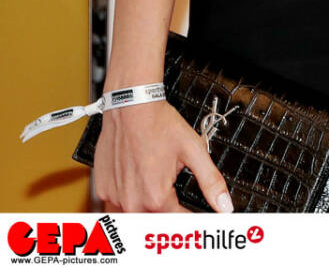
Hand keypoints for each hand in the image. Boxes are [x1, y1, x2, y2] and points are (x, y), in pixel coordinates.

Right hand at [93, 100, 231, 213]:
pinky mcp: (102, 189)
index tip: (197, 218)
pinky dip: (126, 205)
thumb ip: (211, 181)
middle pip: (154, 223)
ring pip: (132, 219)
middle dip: (169, 217)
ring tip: (156, 200)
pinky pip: (113, 208)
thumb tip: (225, 206)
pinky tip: (136, 192)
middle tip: (179, 206)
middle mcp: (132, 202)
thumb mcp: (194, 150)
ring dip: (145, 215)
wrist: (131, 107)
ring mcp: (114, 197)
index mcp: (156, 197)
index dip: (191, 221)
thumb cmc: (160, 125)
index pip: (177, 222)